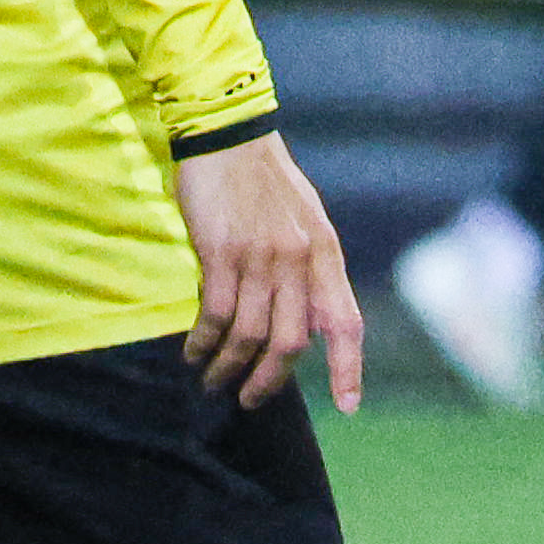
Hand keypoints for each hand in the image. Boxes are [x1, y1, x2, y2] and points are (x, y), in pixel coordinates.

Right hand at [176, 134, 364, 411]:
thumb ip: (309, 269)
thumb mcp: (305, 221)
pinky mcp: (221, 252)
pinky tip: (194, 351)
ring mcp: (261, 257)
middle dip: (268, 381)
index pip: (345, 321)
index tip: (347, 407)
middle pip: (291, 343)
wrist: (228, 136)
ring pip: (249, 335)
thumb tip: (307, 322)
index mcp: (325, 253)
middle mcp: (299, 259)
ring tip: (213, 380)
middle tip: (248, 399)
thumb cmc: (265, 181)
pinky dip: (204, 341)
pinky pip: (215, 314)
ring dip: (229, 367)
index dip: (348, 368)